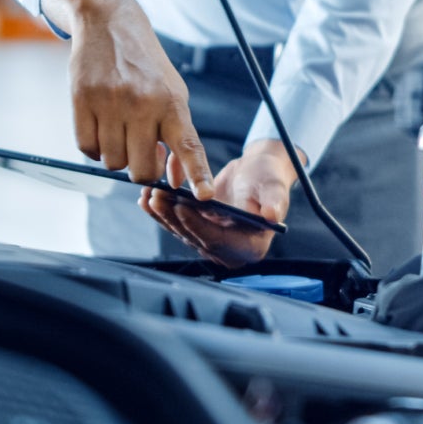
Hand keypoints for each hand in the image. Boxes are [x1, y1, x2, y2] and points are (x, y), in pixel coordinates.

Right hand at [42, 0, 213, 196]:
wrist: (110, 24)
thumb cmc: (147, 66)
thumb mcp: (173, 92)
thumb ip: (176, 134)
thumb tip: (173, 178)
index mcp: (172, 102)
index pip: (189, 146)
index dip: (197, 174)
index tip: (204, 195)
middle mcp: (143, 104)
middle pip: (141, 169)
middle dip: (142, 169)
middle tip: (142, 151)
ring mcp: (111, 103)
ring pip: (112, 162)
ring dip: (117, 155)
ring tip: (121, 129)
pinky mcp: (82, 101)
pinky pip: (87, 149)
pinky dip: (94, 147)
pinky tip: (102, 125)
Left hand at [140, 141, 297, 266]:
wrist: (257, 173)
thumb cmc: (269, 179)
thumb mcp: (275, 187)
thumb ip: (275, 201)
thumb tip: (272, 215)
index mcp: (250, 246)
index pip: (217, 240)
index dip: (197, 225)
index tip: (181, 207)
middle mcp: (228, 250)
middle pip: (194, 236)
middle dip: (173, 217)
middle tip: (158, 196)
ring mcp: (211, 241)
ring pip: (181, 230)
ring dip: (163, 213)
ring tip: (150, 194)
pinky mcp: (198, 231)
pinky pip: (177, 224)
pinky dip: (162, 212)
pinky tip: (147, 199)